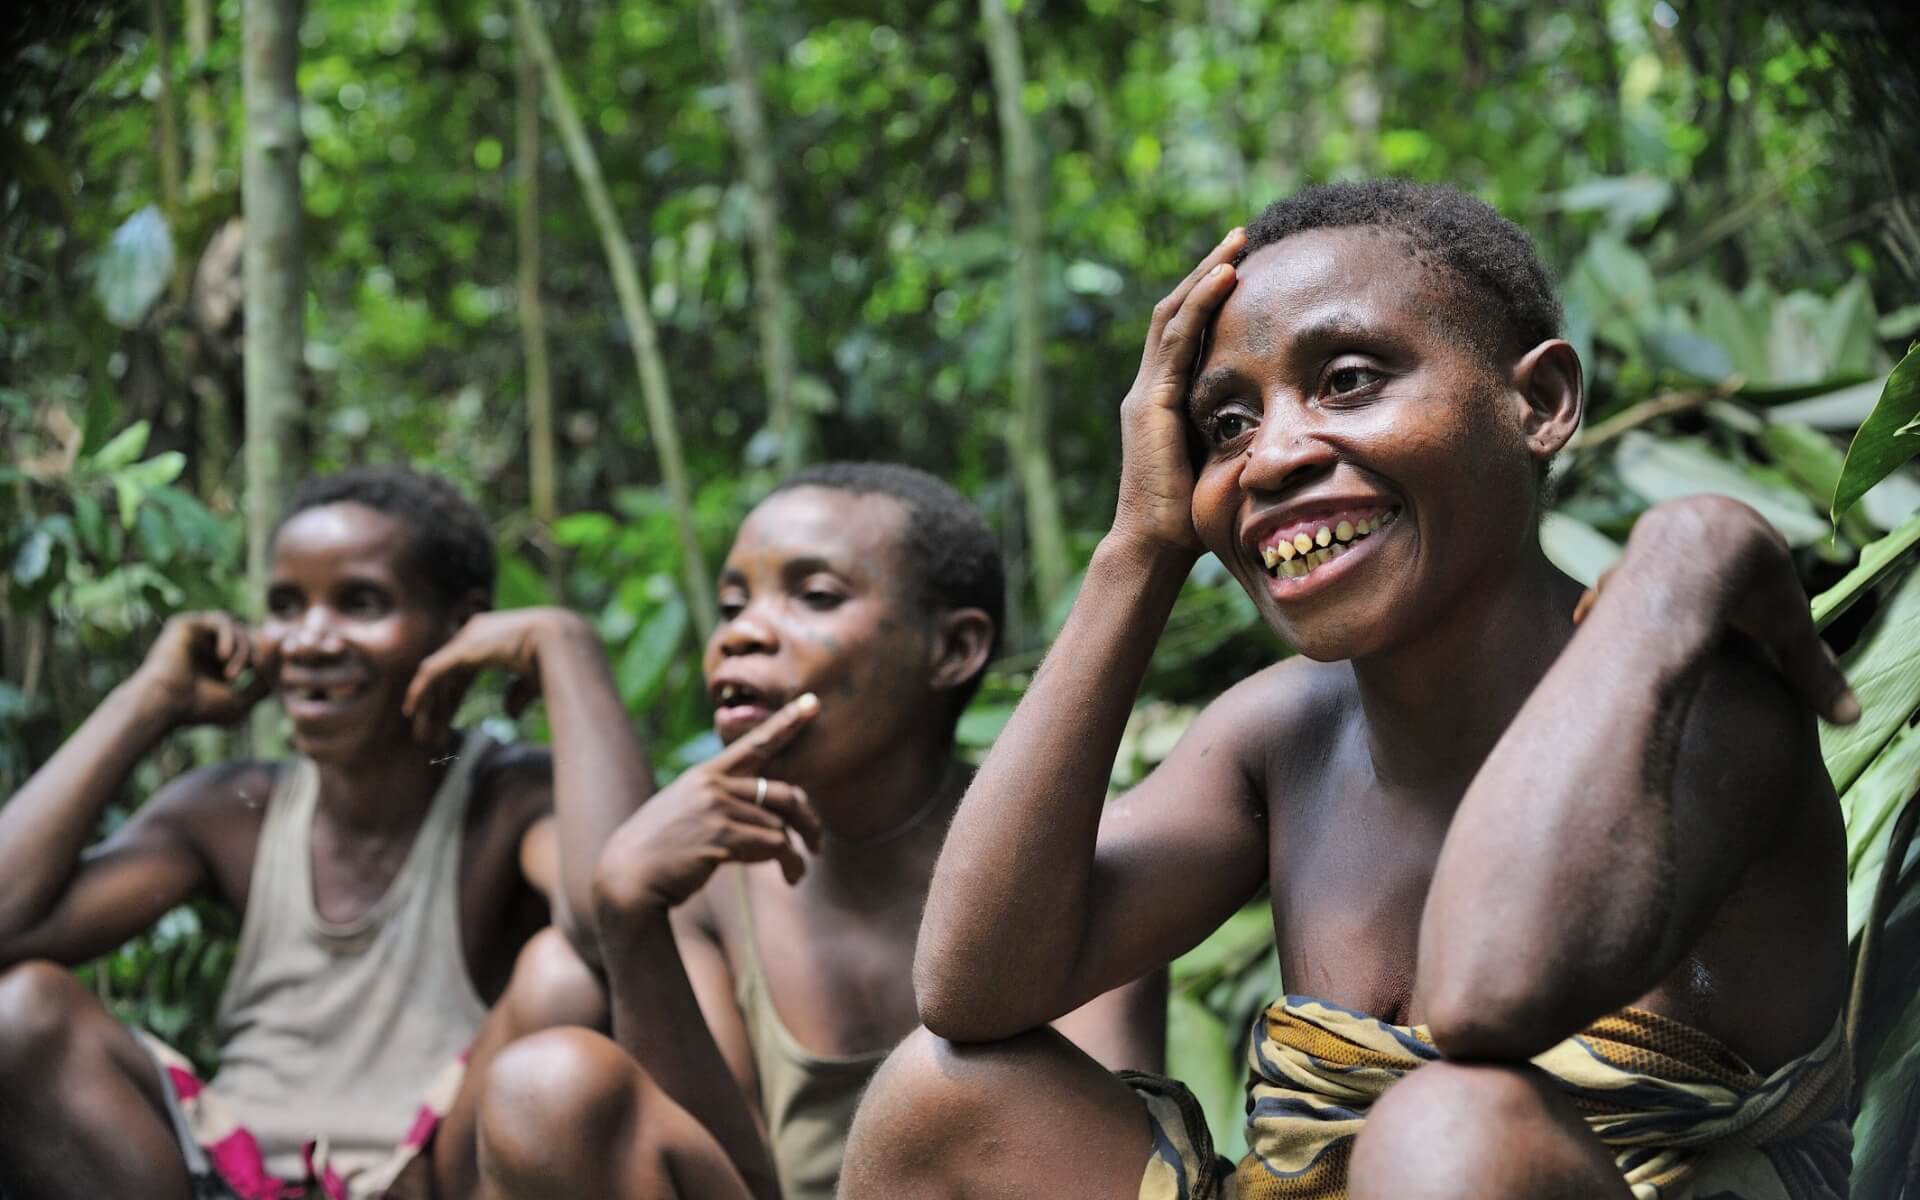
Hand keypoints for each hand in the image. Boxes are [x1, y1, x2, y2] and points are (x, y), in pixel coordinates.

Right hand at [133, 612, 268, 725]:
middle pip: (250, 637)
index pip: (256, 650)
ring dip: (242, 650)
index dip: (267, 659)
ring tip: (232, 674)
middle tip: (252, 674)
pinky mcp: (186, 624)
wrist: (163, 703)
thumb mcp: (241, 700)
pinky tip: (223, 657)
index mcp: (221, 664)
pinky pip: (220, 620)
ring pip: (238, 628)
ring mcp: (197, 635)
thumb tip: (281, 655)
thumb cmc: (198, 708)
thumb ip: (264, 681)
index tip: (266, 674)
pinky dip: (229, 636)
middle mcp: (208, 647)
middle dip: (257, 655)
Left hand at [402, 607, 584, 743]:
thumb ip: (517, 695)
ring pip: (437, 676)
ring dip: (428, 706)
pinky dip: (421, 692)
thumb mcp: (534, 681)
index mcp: (492, 639)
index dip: (453, 697)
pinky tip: (412, 711)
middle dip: (438, 705)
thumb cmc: (557, 660)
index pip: (463, 671)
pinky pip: (433, 673)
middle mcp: (476, 635)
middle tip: (429, 733)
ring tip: (422, 735)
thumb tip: (507, 714)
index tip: (446, 721)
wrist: (561, 642)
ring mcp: (468, 639)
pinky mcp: (462, 649)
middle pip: (447, 675)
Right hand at [593, 694, 824, 915]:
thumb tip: (770, 816)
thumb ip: (722, 803)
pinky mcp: (721, 836)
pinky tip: (789, 878)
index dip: (786, 723)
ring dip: (794, 854)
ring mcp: (716, 808)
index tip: (813, 703)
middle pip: (783, 792)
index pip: (754, 743)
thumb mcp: (687, 812)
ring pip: (780, 826)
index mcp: (705, 775)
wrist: (628, 878)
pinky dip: (789, 863)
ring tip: (795, 873)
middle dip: (808, 819)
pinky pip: (774, 845)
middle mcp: (712, 785)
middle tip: (817, 842)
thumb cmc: (660, 851)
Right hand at [1112, 227, 1245, 560]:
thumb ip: (1242, 434)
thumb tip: (1289, 422)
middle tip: (1243, 236)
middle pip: (1176, 312)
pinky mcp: (1149, 403)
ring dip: (1206, 275)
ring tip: (1237, 243)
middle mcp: (1150, 389)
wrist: (1155, 549)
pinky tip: (1225, 277)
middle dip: (1209, 271)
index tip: (1246, 266)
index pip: (1188, 333)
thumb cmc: (1192, 520)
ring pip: (1173, 316)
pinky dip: (1200, 304)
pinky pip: (1176, 341)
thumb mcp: (1225, 463)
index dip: (1213, 296)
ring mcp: (1145, 394)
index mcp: (1166, 400)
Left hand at [1579, 496, 1858, 724]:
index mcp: (1745, 541)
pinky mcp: (1632, 548)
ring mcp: (1665, 534)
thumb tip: (1849, 718)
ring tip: (1623, 628)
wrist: (1707, 544)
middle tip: (1665, 628)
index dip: (1730, 601)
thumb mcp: (1790, 632)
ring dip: (1637, 597)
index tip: (1721, 623)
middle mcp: (1702, 530)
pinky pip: (1616, 581)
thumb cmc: (1754, 585)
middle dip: (1679, 597)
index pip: (1736, 574)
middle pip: (1686, 572)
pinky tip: (1588, 616)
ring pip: (1648, 573)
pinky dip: (1608, 600)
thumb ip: (1812, 672)